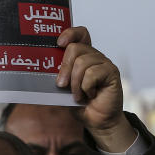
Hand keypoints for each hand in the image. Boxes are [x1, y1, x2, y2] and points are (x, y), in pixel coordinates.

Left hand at [56, 27, 136, 152]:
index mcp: (84, 56)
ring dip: (75, 83)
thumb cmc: (80, 104)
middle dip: (64, 68)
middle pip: (75, 48)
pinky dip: (86, 87)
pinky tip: (90, 95)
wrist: (97, 121)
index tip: (59, 43)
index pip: (80, 34)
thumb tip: (42, 69)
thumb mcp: (64, 89)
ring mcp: (104, 63)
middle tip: (61, 85)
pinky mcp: (112, 73)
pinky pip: (92, 73)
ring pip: (82, 62)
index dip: (70, 33)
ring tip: (77, 96)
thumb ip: (58, 76)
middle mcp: (95, 56)